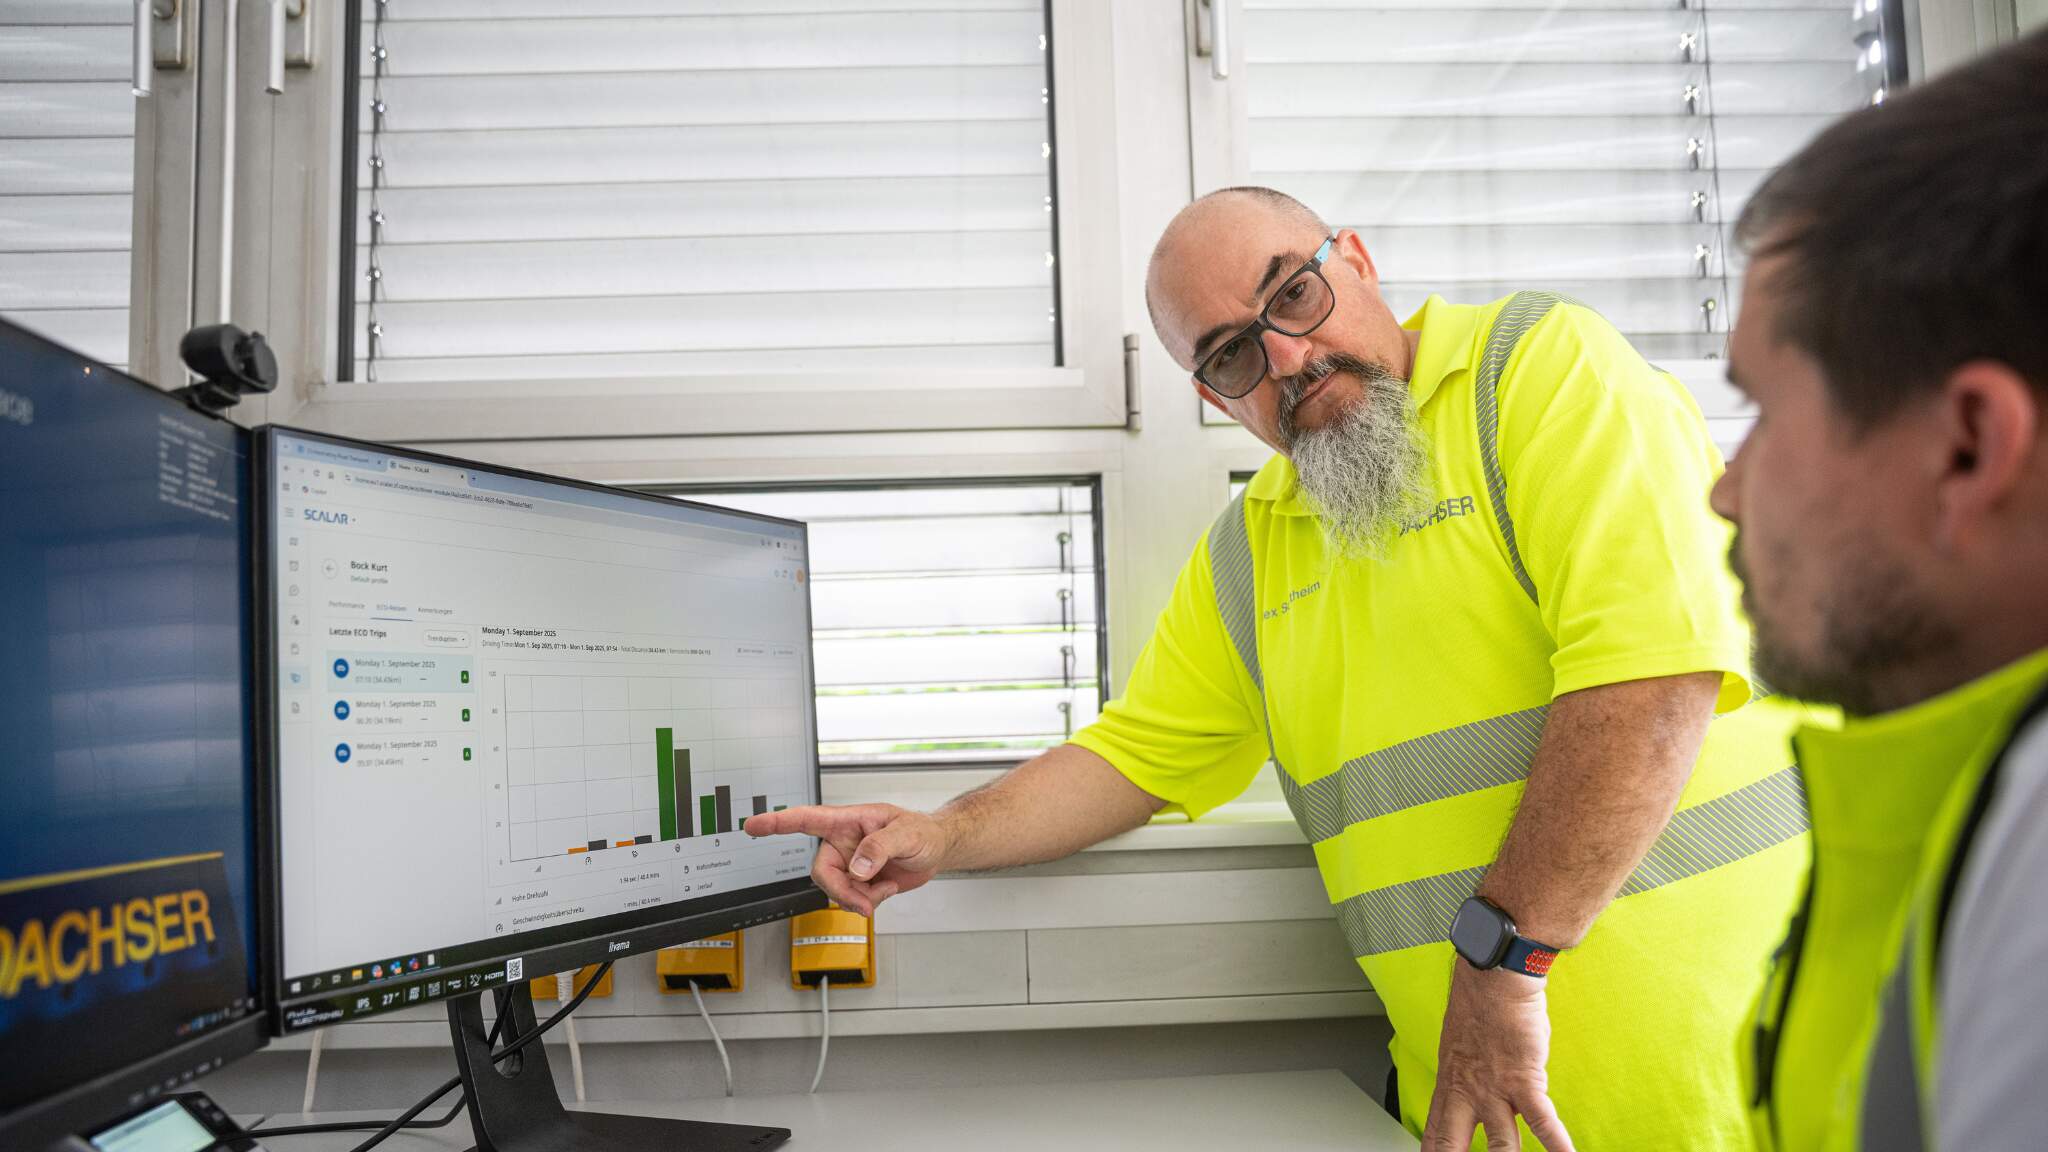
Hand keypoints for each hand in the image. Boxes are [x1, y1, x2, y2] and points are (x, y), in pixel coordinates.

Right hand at [743, 803, 948, 916]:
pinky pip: (851, 899)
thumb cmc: (922, 831)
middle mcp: (843, 842)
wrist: (936, 851)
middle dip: (841, 890)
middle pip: (821, 871)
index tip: (752, 825)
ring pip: (835, 889)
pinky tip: (886, 889)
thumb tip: (857, 869)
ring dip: (858, 898)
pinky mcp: (858, 882)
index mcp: (848, 821)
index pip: (806, 820)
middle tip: (865, 902)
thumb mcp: (906, 834)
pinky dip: (868, 901)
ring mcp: (849, 863)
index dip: (777, 822)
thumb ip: (879, 848)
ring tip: (884, 889)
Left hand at [1421, 961, 1575, 1151]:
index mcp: (1449, 1084)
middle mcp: (1466, 1092)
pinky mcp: (1523, 1081)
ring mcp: (1494, 1089)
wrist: (1495, 977)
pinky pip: (1542, 1122)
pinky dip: (1558, 1145)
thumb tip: (1472, 1091)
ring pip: (1500, 1144)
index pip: (1434, 1133)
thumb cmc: (1481, 1005)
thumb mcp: (1459, 1046)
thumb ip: (1465, 1075)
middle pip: (1452, 1144)